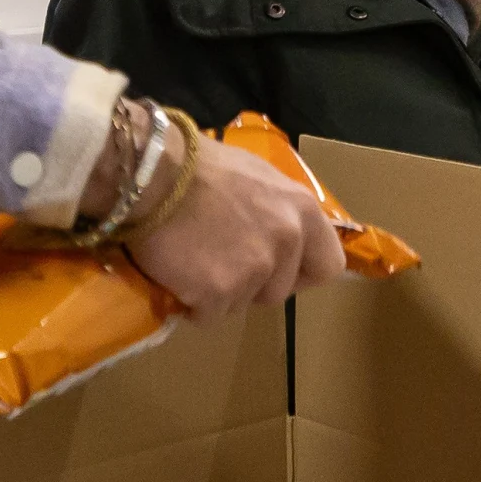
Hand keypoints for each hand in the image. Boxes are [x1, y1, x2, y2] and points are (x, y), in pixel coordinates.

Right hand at [127, 140, 344, 313]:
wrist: (152, 173)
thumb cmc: (200, 166)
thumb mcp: (256, 176)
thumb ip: (277, 210)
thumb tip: (276, 233)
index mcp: (302, 210)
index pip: (328, 265)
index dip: (302, 273)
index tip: (279, 271)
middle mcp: (286, 242)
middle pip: (279, 291)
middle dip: (252, 285)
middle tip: (219, 260)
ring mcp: (254, 270)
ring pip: (242, 304)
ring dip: (219, 293)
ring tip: (192, 261)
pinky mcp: (218, 292)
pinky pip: (208, 315)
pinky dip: (192, 303)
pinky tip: (177, 274)